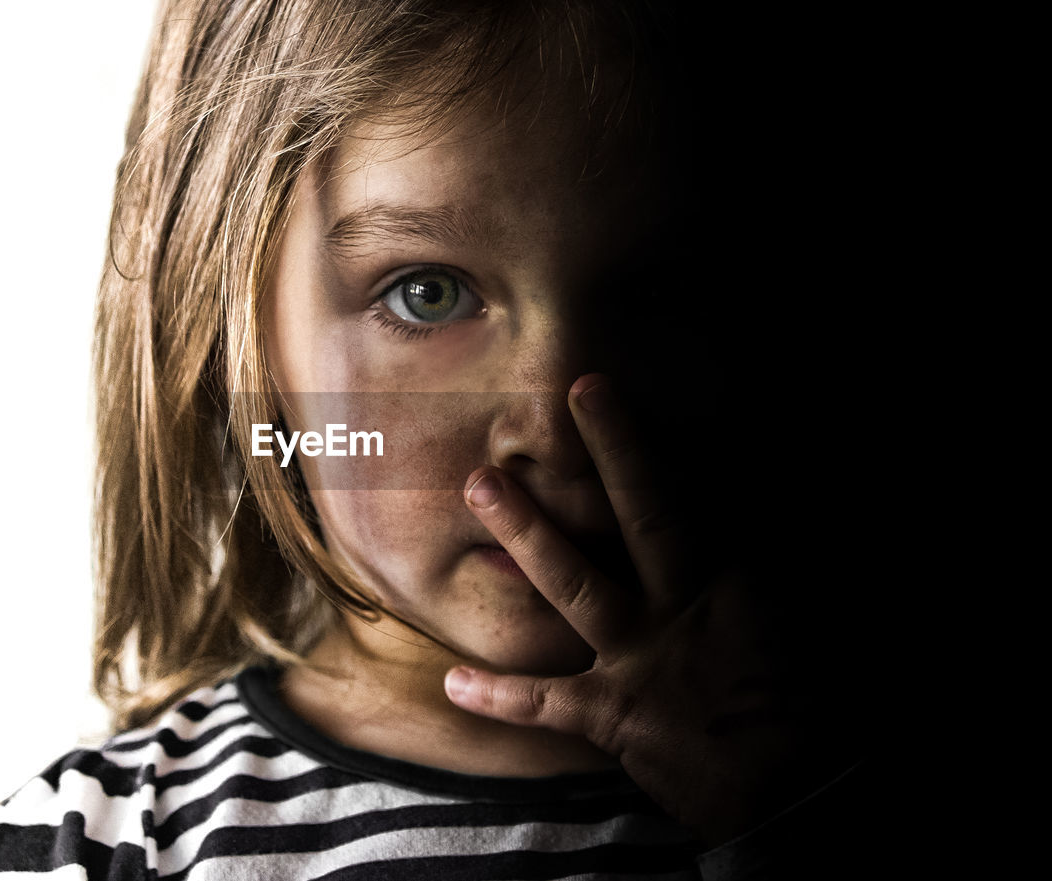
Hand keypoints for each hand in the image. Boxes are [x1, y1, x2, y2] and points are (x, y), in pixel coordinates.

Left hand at [445, 374, 845, 844]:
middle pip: (651, 514)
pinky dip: (499, 696)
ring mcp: (644, 657)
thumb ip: (786, 571)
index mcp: (748, 581)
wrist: (803, 800)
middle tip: (577, 393)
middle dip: (615, 450)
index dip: (678, 442)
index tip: (632, 389)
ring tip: (478, 484)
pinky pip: (546, 703)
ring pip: (576, 583)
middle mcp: (688, 606)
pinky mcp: (614, 715)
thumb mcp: (821, 626)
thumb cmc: (822, 715)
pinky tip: (451, 682)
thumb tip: (779, 525)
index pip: (717, 499)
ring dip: (527, 531)